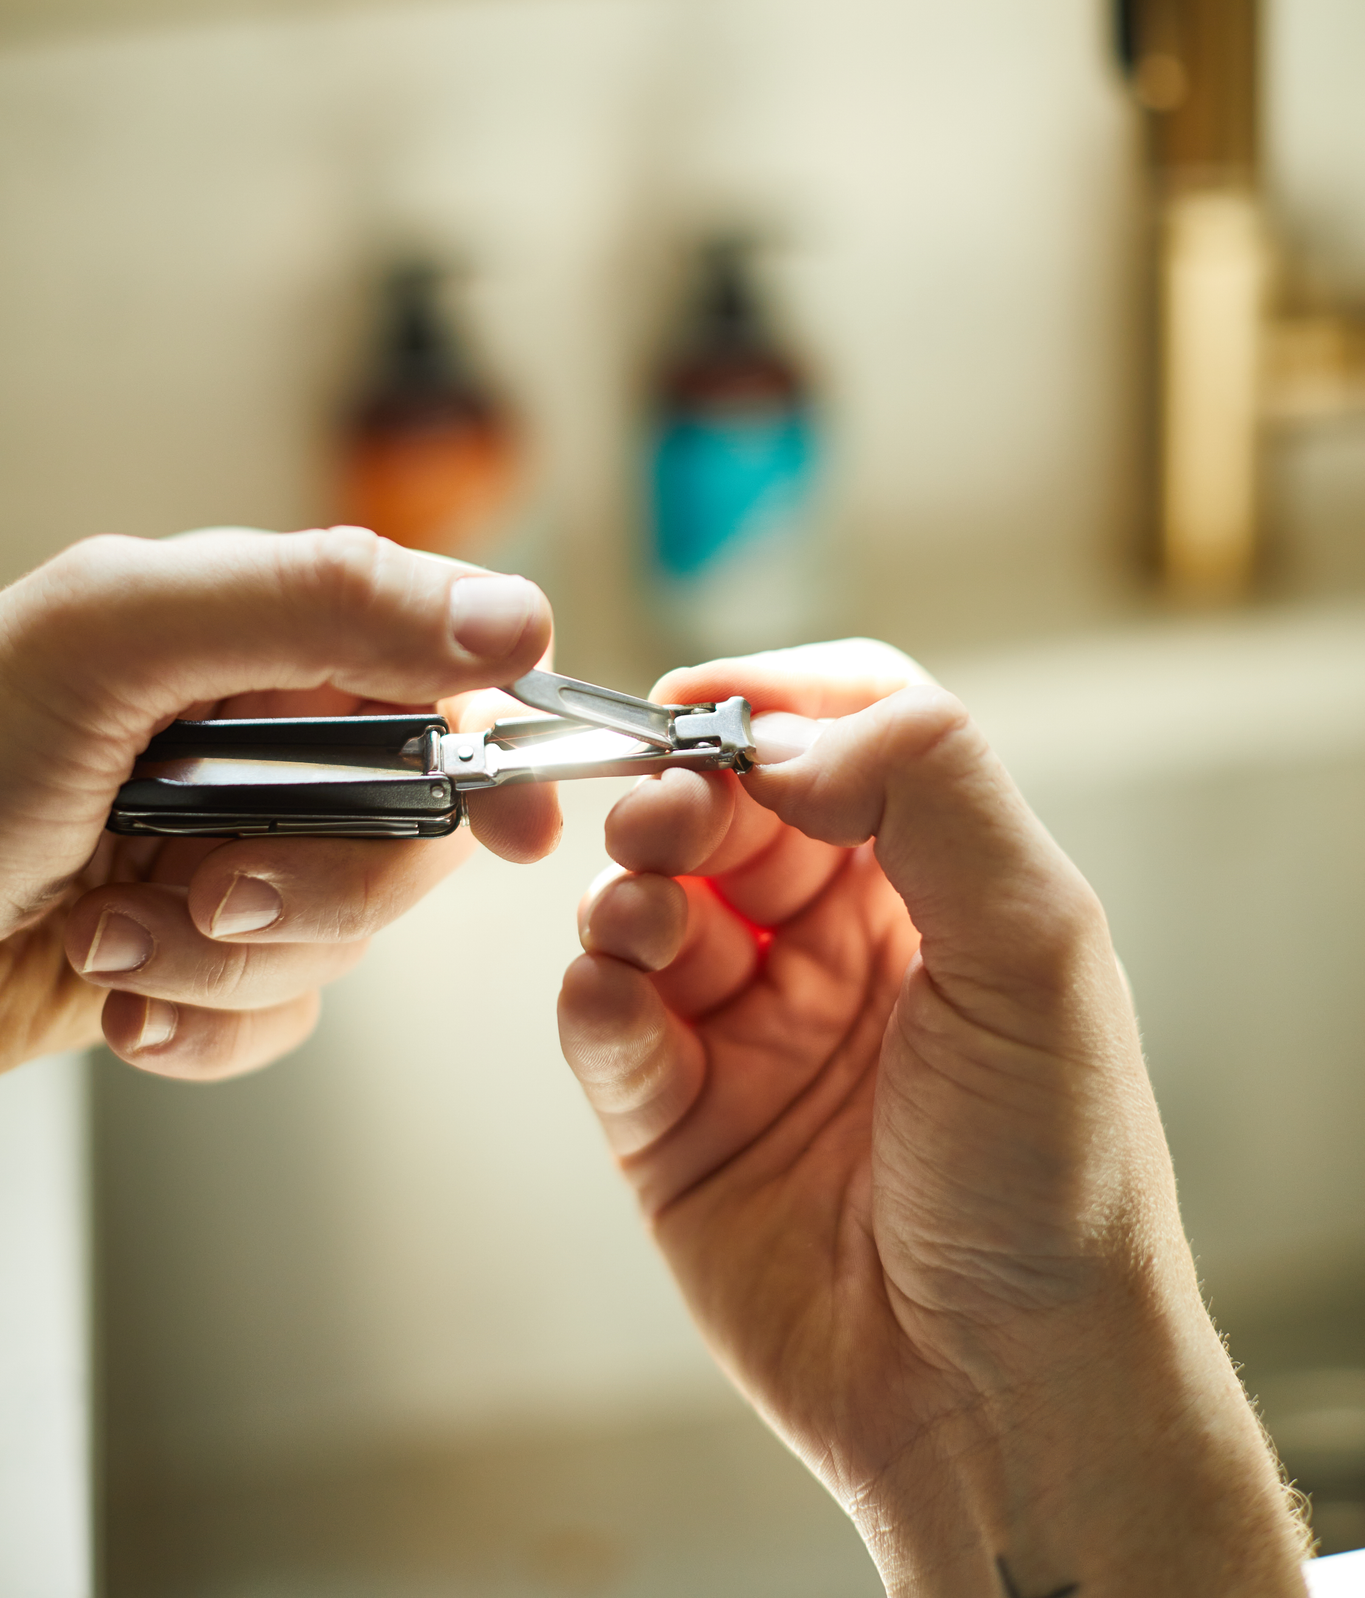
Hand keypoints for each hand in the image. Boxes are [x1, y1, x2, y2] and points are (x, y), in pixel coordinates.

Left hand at [0, 527, 555, 1080]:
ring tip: (115, 931)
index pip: (441, 681)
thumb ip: (318, 601)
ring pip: (348, 939)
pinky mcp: (198, 967)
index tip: (522, 823)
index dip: (497, 752)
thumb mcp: (116, 635)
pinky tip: (117, 999)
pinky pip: (282, 1019)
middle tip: (215, 885)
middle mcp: (262, 748)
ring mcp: (236, 858)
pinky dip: (205, 1027)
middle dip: (322, 884)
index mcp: (259, 642)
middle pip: (416, 831)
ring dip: (230, 960)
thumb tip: (511, 620)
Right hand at [558, 641, 1307, 1595]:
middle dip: (682, 792)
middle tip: (665, 811)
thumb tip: (788, 728)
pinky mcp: (676, 1120)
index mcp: (936, 889)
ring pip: (648, 899)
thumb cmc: (1054, 1178)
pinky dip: (596, 993)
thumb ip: (931, 790)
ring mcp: (752, 1029)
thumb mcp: (1039, 945)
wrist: (1002, 1394)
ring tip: (645, 918)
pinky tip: (621, 1002)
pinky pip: (605, 1018)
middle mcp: (838, 946)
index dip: (771, 705)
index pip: (843, 739)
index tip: (704, 701)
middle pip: (726, 808)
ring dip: (630, 887)